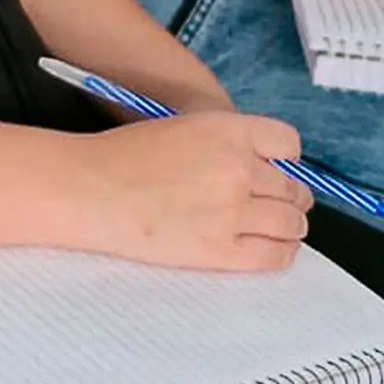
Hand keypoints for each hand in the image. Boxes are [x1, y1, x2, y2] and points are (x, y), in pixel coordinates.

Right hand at [81, 112, 311, 273]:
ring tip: (280, 229)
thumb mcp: (184, 128)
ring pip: (291, 223)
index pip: (288, 144)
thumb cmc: (124, 157)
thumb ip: (227, 142)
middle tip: (283, 204)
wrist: (90, 189)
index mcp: (228, 131)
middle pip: (293, 188)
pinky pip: (274, 256)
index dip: (286, 160)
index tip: (280, 170)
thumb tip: (264, 169)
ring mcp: (232, 211)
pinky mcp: (221, 250)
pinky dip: (281, 252)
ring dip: (290, 226)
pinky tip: (273, 248)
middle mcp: (238, 169)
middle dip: (291, 197)